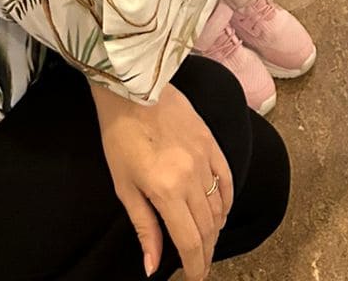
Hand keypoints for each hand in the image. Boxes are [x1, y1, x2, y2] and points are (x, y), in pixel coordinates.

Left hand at [92, 81, 232, 279]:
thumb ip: (144, 227)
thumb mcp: (124, 186)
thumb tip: (153, 266)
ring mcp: (205, 158)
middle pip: (207, 228)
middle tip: (199, 265)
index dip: (195, 266)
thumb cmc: (120, 136)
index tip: (195, 279)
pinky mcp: (211, 142)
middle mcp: (191, 177)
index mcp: (166, 190)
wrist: (133, 87)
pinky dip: (226, 201)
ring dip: (215, 230)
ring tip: (207, 243)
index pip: (189, 240)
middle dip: (205, 253)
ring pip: (219, 207)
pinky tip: (221, 213)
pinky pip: (227, 180)